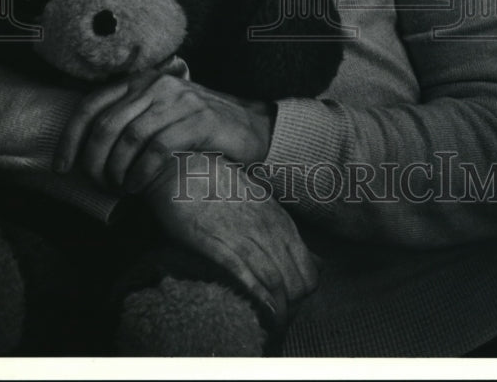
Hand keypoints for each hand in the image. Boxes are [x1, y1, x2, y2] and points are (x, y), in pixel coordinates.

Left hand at [54, 70, 274, 192]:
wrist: (250, 127)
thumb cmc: (196, 128)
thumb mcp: (159, 113)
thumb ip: (129, 117)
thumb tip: (85, 145)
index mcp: (140, 81)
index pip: (91, 105)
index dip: (70, 137)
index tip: (62, 167)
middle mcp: (156, 85)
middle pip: (106, 125)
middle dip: (93, 162)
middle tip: (99, 185)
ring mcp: (179, 100)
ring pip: (129, 138)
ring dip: (117, 171)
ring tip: (121, 188)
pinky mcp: (199, 120)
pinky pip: (157, 150)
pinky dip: (141, 173)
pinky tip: (139, 186)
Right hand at [144, 152, 317, 329]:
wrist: (181, 169)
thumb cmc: (220, 189)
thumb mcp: (261, 205)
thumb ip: (284, 233)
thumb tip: (315, 260)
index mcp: (280, 220)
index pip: (311, 270)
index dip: (305, 293)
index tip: (294, 304)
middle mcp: (268, 227)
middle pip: (298, 280)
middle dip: (294, 306)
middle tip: (282, 319)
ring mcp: (244, 234)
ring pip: (277, 279)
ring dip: (279, 309)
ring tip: (274, 327)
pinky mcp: (217, 241)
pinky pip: (246, 273)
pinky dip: (258, 295)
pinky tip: (263, 310)